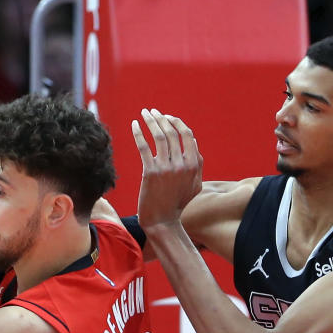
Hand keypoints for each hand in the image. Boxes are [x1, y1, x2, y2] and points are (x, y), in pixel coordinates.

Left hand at [132, 108, 202, 228]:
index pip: (187, 135)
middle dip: (161, 117)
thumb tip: (195, 143)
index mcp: (194, 164)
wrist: (162, 221)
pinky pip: (144, 147)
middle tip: (152, 111)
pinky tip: (134, 125)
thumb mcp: (195, 185)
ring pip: (159, 136)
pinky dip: (139, 133)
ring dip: (151, 121)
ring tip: (144, 113)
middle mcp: (182, 164)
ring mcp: (166, 168)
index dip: (176, 122)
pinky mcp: (150, 173)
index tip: (166, 117)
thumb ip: (198, 164)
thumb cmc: (177, 204)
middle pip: (172, 132)